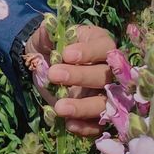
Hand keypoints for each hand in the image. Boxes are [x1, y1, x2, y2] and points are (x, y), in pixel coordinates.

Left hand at [24, 22, 115, 138]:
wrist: (43, 64)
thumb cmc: (51, 46)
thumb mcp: (47, 37)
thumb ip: (48, 33)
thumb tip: (48, 27)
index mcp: (101, 43)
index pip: (103, 48)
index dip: (88, 52)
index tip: (66, 54)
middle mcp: (110, 69)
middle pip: (106, 76)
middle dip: (81, 76)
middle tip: (54, 75)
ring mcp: (106, 93)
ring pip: (105, 103)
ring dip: (84, 107)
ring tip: (60, 108)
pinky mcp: (98, 113)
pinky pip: (98, 124)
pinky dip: (86, 126)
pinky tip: (69, 125)